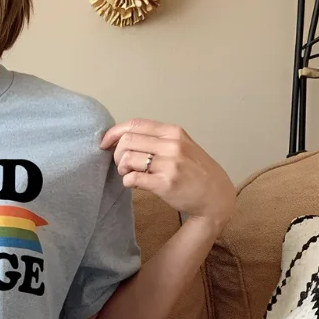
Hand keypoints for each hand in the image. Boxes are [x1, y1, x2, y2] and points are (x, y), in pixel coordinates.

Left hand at [100, 119, 235, 232]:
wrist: (214, 194)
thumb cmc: (194, 170)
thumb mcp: (181, 146)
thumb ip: (157, 140)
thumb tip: (122, 139)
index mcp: (173, 132)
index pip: (135, 124)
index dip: (114, 133)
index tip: (105, 144)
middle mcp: (171, 145)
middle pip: (127, 141)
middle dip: (117, 154)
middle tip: (122, 165)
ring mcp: (169, 164)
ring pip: (127, 159)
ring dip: (122, 169)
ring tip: (130, 174)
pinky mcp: (164, 184)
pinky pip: (132, 179)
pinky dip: (127, 182)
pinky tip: (135, 184)